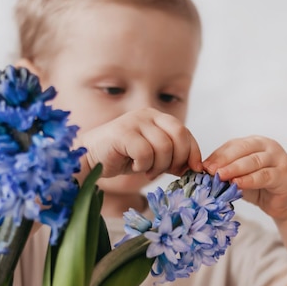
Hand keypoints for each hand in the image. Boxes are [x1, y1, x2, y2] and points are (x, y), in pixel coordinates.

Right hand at [78, 108, 202, 179]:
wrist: (91, 158)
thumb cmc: (122, 158)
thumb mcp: (154, 158)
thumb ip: (172, 158)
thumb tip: (195, 167)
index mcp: (157, 117)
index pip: (185, 132)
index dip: (193, 152)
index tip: (193, 170)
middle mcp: (147, 114)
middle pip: (179, 136)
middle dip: (177, 159)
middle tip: (165, 171)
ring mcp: (134, 122)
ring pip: (164, 147)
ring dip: (158, 166)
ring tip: (146, 170)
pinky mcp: (122, 133)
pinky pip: (145, 153)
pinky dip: (143, 166)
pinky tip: (134, 166)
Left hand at [203, 135, 286, 219]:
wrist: (283, 202)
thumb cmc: (260, 187)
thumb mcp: (240, 177)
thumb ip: (227, 171)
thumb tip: (205, 170)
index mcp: (256, 143)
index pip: (234, 144)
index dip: (219, 154)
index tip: (205, 165)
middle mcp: (269, 147)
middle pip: (244, 149)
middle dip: (225, 160)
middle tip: (210, 170)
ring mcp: (279, 159)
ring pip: (254, 161)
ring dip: (235, 168)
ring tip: (221, 176)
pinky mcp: (284, 174)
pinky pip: (264, 176)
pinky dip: (249, 180)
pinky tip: (237, 184)